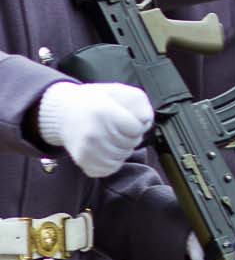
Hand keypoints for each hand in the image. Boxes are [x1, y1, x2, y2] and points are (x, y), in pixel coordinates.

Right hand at [37, 82, 153, 177]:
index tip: (126, 120)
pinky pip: (109, 169)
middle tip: (116, 128)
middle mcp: (95, 133)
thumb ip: (138, 102)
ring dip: (121, 149)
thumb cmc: (96, 102)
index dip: (136, 125)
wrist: (64, 113)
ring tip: (109, 137)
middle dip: (129, 136)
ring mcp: (88, 149)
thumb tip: (145, 122)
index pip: (137, 129)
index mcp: (104, 113)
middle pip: (130, 144)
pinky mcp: (83, 161)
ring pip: (122, 157)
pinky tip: (104, 148)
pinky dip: (111, 161)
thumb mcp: (118, 91)